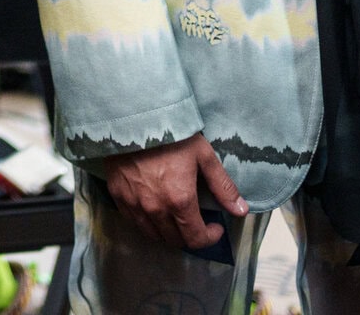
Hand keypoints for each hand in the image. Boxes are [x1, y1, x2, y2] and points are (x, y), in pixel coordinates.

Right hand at [97, 134, 247, 247]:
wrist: (133, 119)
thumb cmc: (171, 135)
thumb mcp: (203, 156)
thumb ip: (223, 186)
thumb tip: (241, 210)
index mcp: (180, 201)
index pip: (196, 238)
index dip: (210, 237)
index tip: (215, 227)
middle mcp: (156, 210)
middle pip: (175, 240)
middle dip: (191, 236)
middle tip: (198, 222)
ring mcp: (134, 205)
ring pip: (153, 235)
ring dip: (169, 233)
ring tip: (177, 218)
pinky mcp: (118, 196)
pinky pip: (134, 222)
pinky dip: (147, 223)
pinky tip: (154, 210)